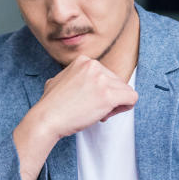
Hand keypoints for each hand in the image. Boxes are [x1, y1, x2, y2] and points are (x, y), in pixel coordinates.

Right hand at [13, 56, 137, 179]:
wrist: (46, 118)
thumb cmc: (51, 105)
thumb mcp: (60, 79)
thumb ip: (75, 77)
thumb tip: (86, 84)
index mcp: (84, 61)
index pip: (106, 74)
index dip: (101, 90)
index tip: (90, 100)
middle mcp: (94, 66)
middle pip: (117, 82)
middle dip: (108, 98)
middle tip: (94, 110)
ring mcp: (102, 80)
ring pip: (125, 90)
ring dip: (115, 104)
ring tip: (98, 113)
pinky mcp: (108, 95)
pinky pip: (132, 98)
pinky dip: (125, 107)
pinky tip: (108, 114)